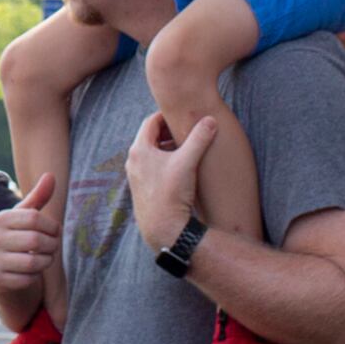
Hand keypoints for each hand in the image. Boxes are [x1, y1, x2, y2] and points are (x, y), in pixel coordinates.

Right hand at [0, 170, 60, 318]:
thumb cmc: (14, 237)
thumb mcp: (23, 217)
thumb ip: (38, 197)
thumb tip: (51, 174)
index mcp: (1, 219)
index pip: (34, 218)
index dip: (52, 226)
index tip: (55, 231)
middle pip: (36, 241)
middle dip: (52, 245)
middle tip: (53, 247)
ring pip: (33, 262)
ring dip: (46, 261)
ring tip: (45, 258)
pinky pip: (27, 279)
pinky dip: (35, 276)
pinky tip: (32, 271)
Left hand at [125, 110, 212, 245]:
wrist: (163, 228)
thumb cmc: (172, 193)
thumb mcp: (188, 162)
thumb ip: (199, 138)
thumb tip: (211, 120)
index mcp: (139, 149)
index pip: (151, 122)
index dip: (167, 115)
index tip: (181, 115)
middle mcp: (133, 161)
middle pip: (150, 137)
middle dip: (168, 132)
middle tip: (185, 130)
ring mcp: (135, 176)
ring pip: (151, 153)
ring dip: (167, 148)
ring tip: (185, 149)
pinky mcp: (141, 188)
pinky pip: (151, 167)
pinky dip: (164, 162)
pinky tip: (179, 169)